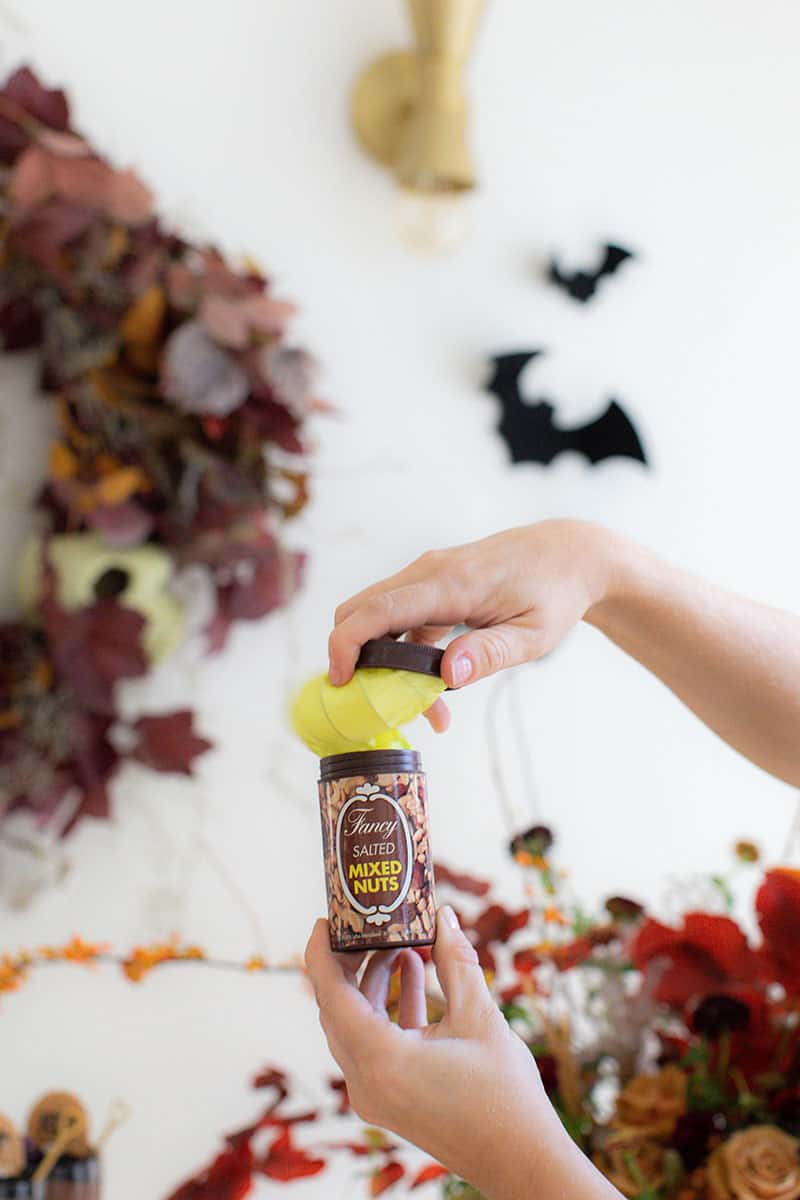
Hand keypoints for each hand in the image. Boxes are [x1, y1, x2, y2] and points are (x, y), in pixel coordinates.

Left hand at [305, 907, 618, 1199]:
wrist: (521, 1160)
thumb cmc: (504, 1095)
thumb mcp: (479, 1017)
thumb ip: (455, 962)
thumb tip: (442, 916)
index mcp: (381, 1060)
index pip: (330, 995)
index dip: (322, 953)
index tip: (327, 919)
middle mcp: (366, 1082)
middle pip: (338, 1009)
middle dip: (351, 962)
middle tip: (368, 924)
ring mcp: (375, 1095)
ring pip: (356, 1026)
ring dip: (373, 984)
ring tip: (400, 943)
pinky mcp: (390, 1099)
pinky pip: (373, 1045)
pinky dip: (387, 1010)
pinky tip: (412, 975)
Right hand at [328, 520, 616, 727]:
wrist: (568, 554)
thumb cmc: (554, 593)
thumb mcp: (534, 635)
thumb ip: (490, 653)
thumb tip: (447, 674)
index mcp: (451, 584)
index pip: (379, 609)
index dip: (347, 643)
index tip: (338, 681)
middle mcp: (429, 572)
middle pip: (360, 608)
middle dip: (353, 657)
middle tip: (373, 703)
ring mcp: (428, 574)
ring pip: (377, 615)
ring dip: (383, 661)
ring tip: (424, 709)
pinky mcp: (433, 585)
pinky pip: (400, 618)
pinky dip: (402, 652)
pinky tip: (434, 688)